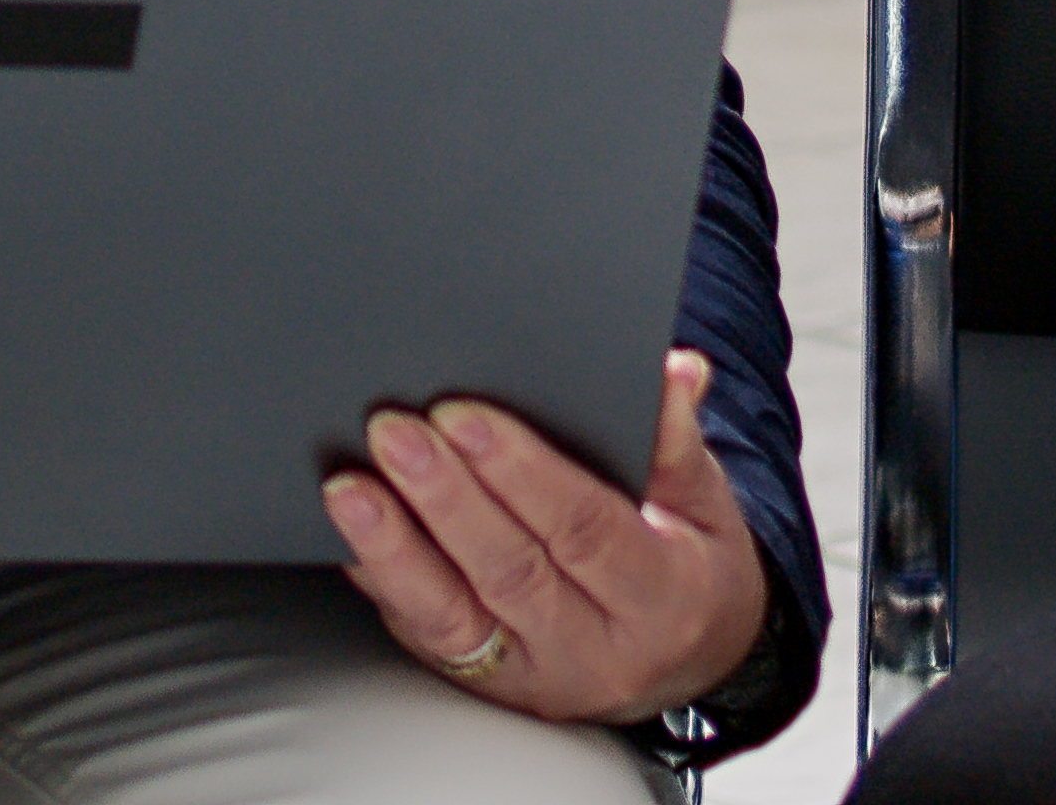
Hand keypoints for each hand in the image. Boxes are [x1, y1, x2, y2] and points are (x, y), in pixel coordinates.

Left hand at [320, 353, 770, 727]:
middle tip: (395, 434)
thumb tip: (673, 370)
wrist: (690, 661)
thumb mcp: (705, 505)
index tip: (463, 416)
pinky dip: (384, 583)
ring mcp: (537, 677)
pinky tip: (351, 538)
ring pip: (454, 616)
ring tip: (349, 489)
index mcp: (664, 599)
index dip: (520, 472)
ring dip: (394, 548)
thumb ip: (678, 440)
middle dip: (445, 498)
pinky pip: (426, 635)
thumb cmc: (692, 568)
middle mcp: (598, 651)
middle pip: (511, 571)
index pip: (585, 529)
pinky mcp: (490, 685)